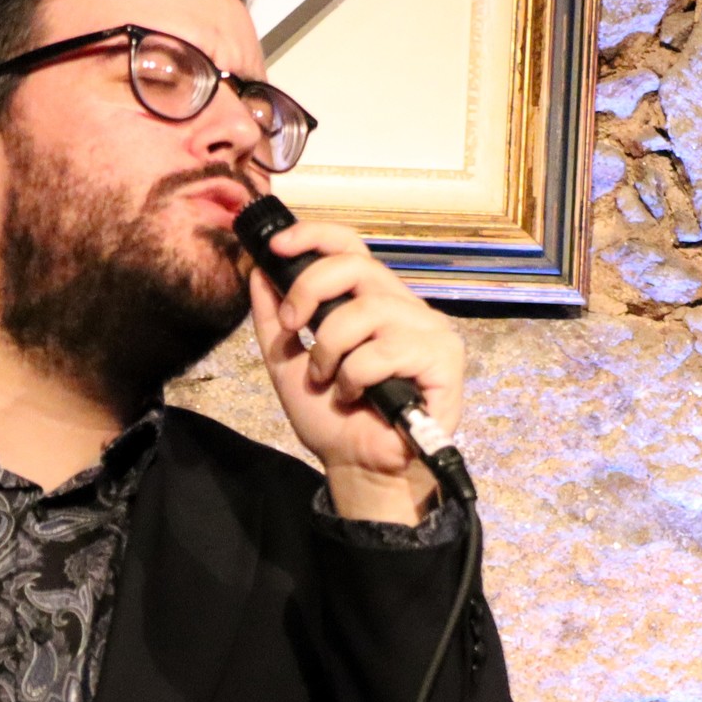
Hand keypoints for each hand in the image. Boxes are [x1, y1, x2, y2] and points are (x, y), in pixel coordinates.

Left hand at [246, 216, 465, 524]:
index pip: (349, 248)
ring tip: (328, 380)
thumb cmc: (332, 417)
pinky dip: (357, 375)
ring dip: (330, 348)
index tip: (277, 247)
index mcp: (370, 301)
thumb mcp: (286, 362)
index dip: (314, 237)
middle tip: (292, 327)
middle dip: (310, 291)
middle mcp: (402, 307)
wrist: (354, 465)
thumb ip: (272, 317)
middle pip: (355, 266)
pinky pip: (386, 349)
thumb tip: (257, 270)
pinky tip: (357, 395)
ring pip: (367, 310)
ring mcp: (428, 329)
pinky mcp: (444, 358)